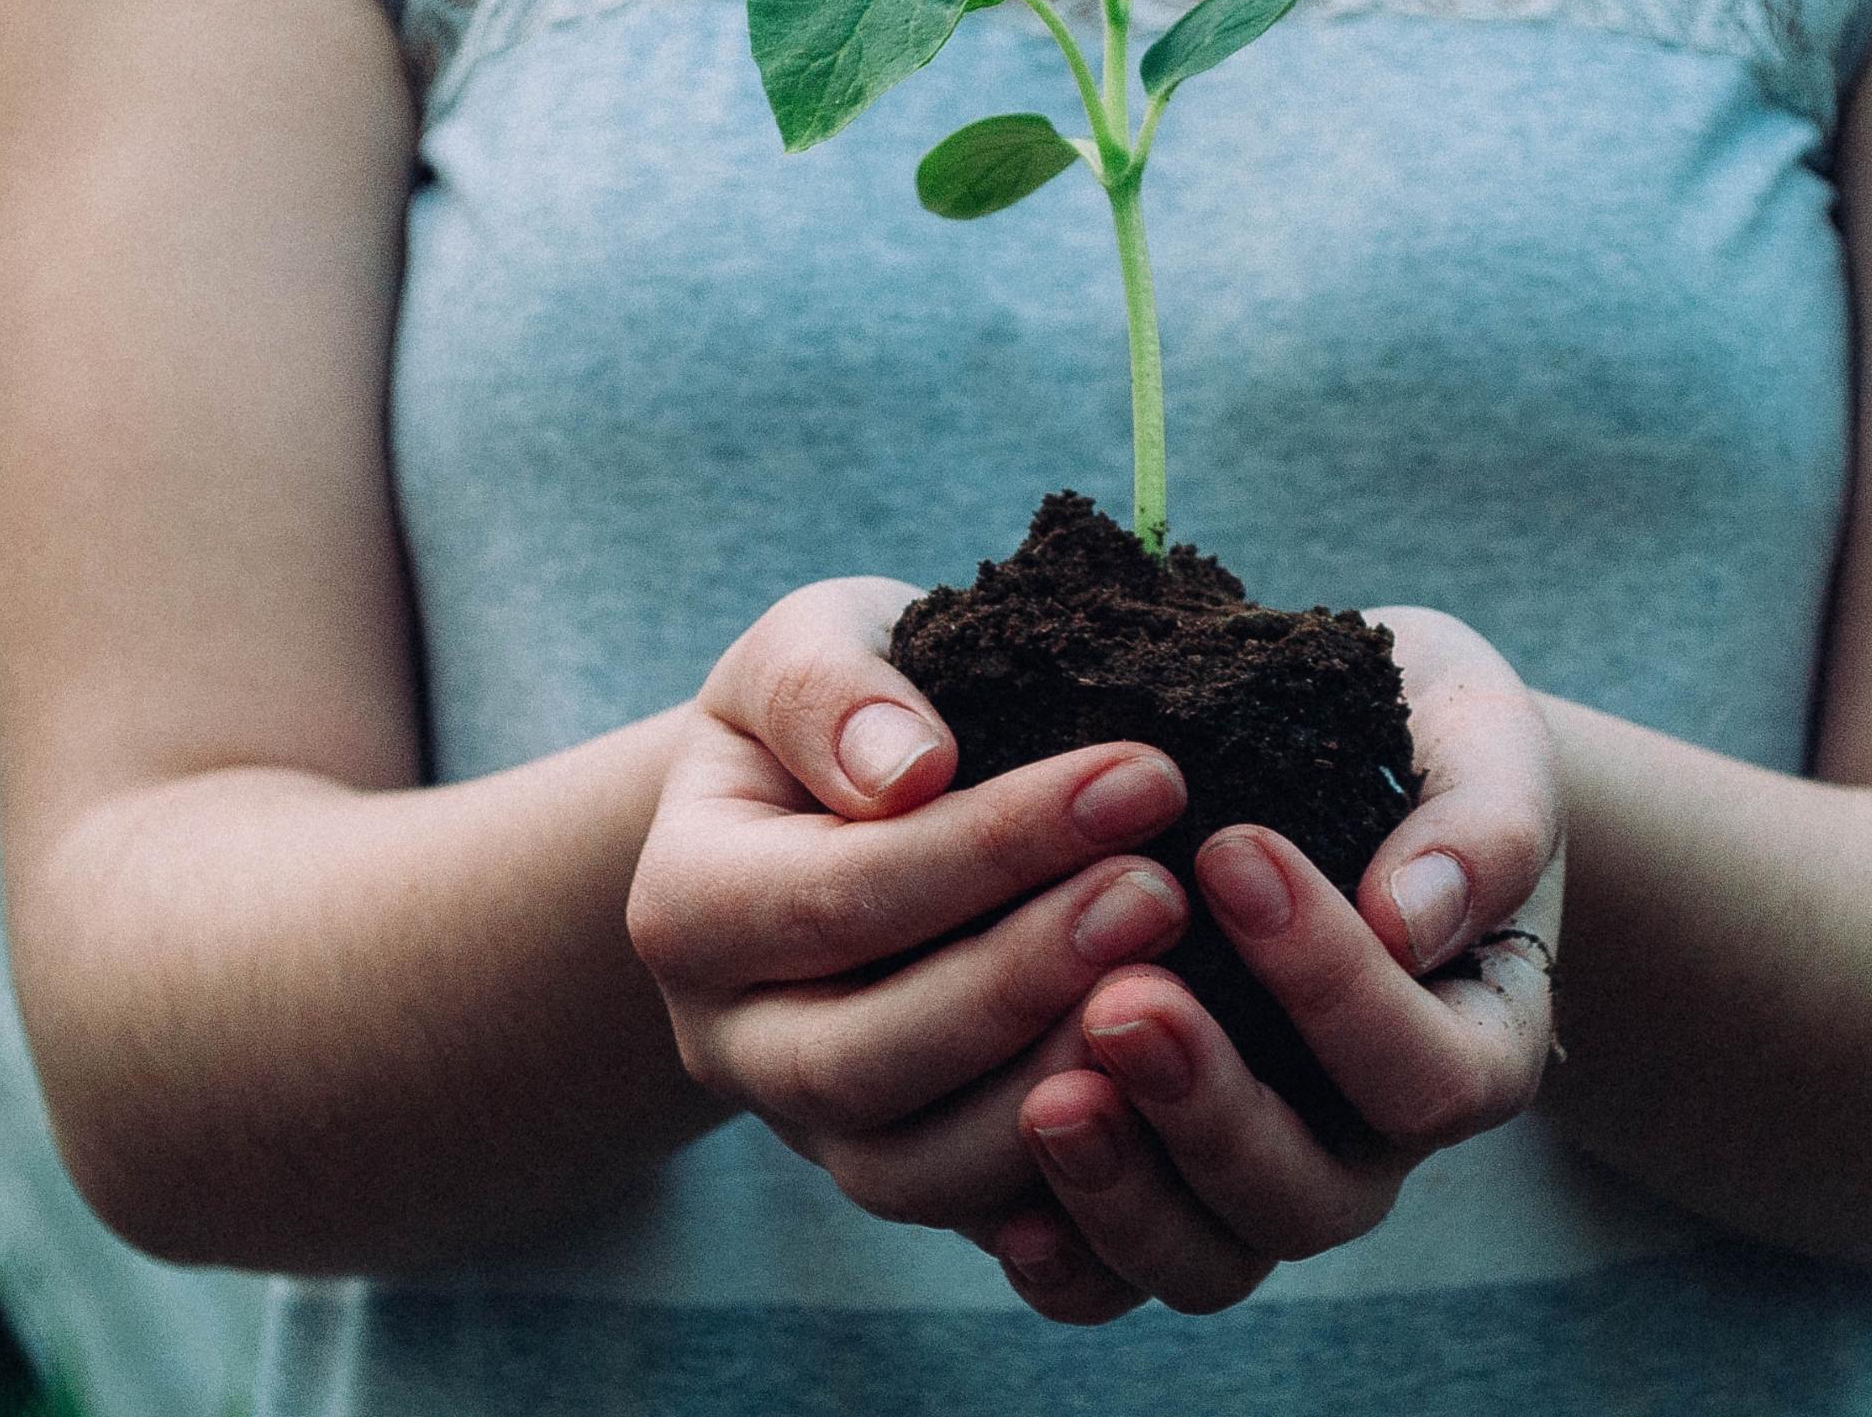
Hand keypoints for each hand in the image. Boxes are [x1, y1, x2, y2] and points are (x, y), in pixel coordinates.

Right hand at [626, 577, 1193, 1238]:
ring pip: (917, 1170)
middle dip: (1025, 978)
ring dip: (1054, 1087)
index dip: (995, 846)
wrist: (833, 809)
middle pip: (865, 1057)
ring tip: (1181, 994)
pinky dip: (1074, 1188)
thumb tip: (908, 769)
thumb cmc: (842, 713)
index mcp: (690, 906)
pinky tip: (1172, 1107)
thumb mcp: (811, 647)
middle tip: (1164, 892)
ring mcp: (813, 1132)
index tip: (1144, 775)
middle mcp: (731, 1042)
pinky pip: (981, 1225)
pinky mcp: (904, 1178)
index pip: (840, 895)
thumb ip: (832, 689)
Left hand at [995, 605, 1560, 1320]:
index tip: (1232, 850)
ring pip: (1209, 1261)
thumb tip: (1409, 917)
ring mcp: (1262, 1179)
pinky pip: (1115, 1280)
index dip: (1333, 984)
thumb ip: (1480, 825)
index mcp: (1476, 1044)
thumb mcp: (1482, 744)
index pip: (1426, 1072)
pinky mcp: (1161, 1187)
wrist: (1343, 763)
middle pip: (1309, 1196)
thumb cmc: (1425, 740)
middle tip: (1121, 998)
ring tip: (1047, 1099)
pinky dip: (1065, 1258)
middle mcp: (1373, 1143)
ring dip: (1124, 1191)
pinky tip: (1003, 1206)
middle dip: (1210, 1106)